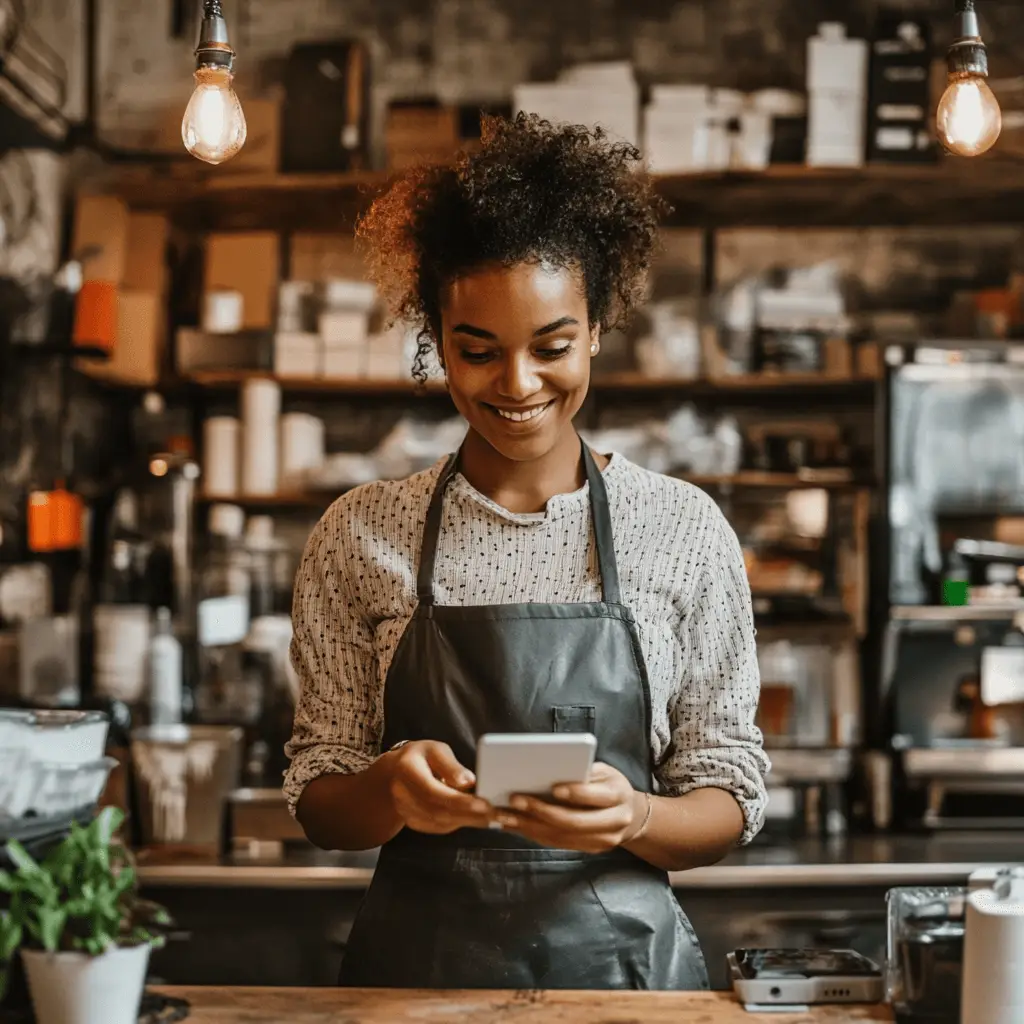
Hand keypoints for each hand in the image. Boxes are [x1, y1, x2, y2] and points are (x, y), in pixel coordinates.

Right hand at [386, 741, 494, 834]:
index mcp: (406, 770)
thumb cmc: (421, 757)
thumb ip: (451, 765)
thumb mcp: (435, 750)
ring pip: (440, 823)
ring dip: (468, 821)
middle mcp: (402, 794)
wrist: (394, 773)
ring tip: (494, 817)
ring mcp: (405, 811)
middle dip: (470, 814)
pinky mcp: (414, 822)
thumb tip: (469, 782)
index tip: (484, 804)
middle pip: (438, 811)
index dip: (459, 801)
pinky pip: (439, 827)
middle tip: (497, 814)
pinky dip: (460, 823)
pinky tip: (478, 818)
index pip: (433, 791)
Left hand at [498, 762, 645, 853]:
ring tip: (505, 815)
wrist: (630, 815)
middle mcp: (614, 821)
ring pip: (562, 836)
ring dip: (530, 826)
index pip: (595, 796)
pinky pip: (559, 844)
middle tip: (515, 800)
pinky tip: (515, 825)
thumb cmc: (608, 784)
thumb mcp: (603, 771)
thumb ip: (582, 772)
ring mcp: (603, 841)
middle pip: (574, 821)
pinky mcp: (590, 850)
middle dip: (542, 811)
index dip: (574, 793)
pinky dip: (534, 834)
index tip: (553, 787)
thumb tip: (546, 770)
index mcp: (618, 794)